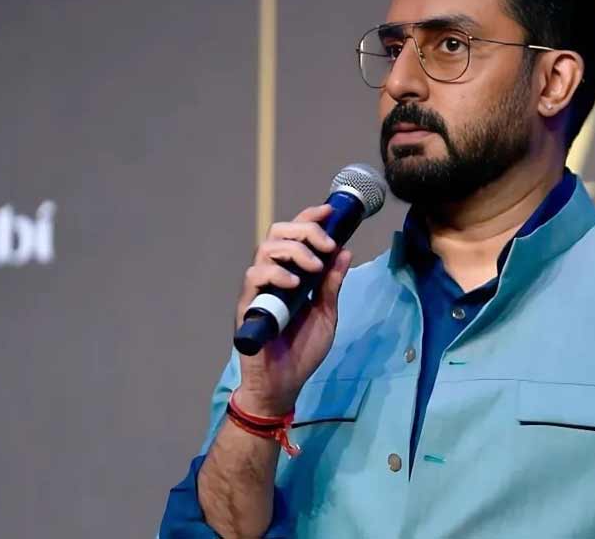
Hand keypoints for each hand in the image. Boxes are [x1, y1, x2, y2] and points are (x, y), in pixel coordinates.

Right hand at [232, 204, 353, 415]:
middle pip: (278, 232)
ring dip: (294, 250)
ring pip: (266, 249)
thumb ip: (332, 285)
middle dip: (305, 230)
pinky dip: (275, 273)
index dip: (310, 218)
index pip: (296, 235)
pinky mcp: (248, 305)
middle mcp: (273, 275)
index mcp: (292, 274)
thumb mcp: (326, 314)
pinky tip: (294, 283)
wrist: (284, 384)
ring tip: (313, 267)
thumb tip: (345, 252)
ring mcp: (259, 289)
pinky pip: (254, 276)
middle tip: (325, 247)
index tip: (329, 211)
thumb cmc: (303, 352)